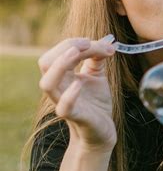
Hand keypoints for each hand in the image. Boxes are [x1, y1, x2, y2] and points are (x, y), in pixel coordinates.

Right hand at [38, 36, 116, 151]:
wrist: (103, 129)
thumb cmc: (96, 102)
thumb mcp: (97, 75)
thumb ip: (98, 58)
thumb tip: (107, 41)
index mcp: (62, 75)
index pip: (60, 51)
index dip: (79, 43)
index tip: (105, 45)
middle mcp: (59, 87)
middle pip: (47, 62)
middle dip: (66, 47)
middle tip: (89, 45)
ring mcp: (63, 102)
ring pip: (47, 83)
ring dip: (61, 65)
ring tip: (76, 53)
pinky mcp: (74, 116)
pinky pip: (63, 107)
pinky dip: (69, 94)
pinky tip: (80, 84)